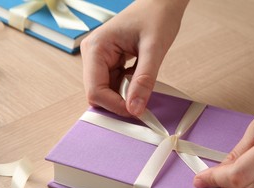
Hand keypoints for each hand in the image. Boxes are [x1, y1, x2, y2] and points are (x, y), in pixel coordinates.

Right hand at [81, 0, 188, 116]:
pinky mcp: (109, 63)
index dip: (115, 105)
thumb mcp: (154, 49)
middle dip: (118, 103)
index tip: (137, 111)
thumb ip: (144, 80)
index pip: (95, 90)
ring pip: (106, 92)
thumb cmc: (156, 16)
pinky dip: (127, 91)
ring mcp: (99, 60)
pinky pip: (114, 86)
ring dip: (123, 98)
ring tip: (143, 91)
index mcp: (96, 48)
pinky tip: (139, 84)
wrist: (160, 3)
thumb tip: (135, 109)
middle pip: (97, 94)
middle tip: (142, 106)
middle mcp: (92, 55)